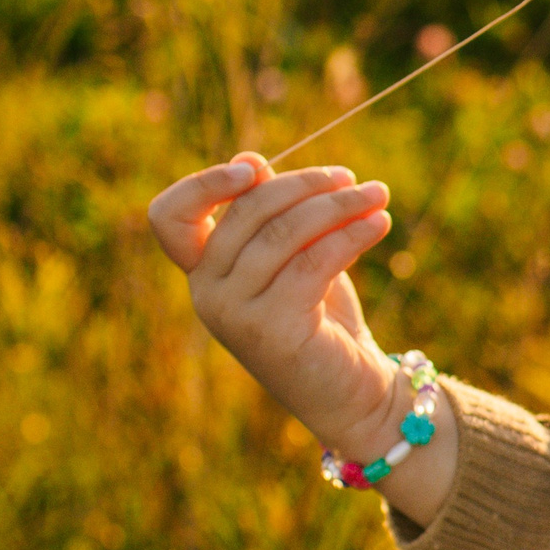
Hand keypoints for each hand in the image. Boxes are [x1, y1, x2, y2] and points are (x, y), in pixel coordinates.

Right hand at [148, 152, 397, 453]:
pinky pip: (313, 262)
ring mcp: (234, 315)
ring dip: (339, 205)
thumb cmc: (321, 314)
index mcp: (204, 268)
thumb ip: (273, 215)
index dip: (203, 183)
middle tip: (354, 179)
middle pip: (246, 212)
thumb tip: (251, 161)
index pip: (169, 217)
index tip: (255, 166)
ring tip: (378, 195)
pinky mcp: (271, 331)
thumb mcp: (295, 254)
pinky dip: (352, 235)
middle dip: (306, 185)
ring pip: (284, 233)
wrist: (352, 388)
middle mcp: (207, 292)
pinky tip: (381, 223)